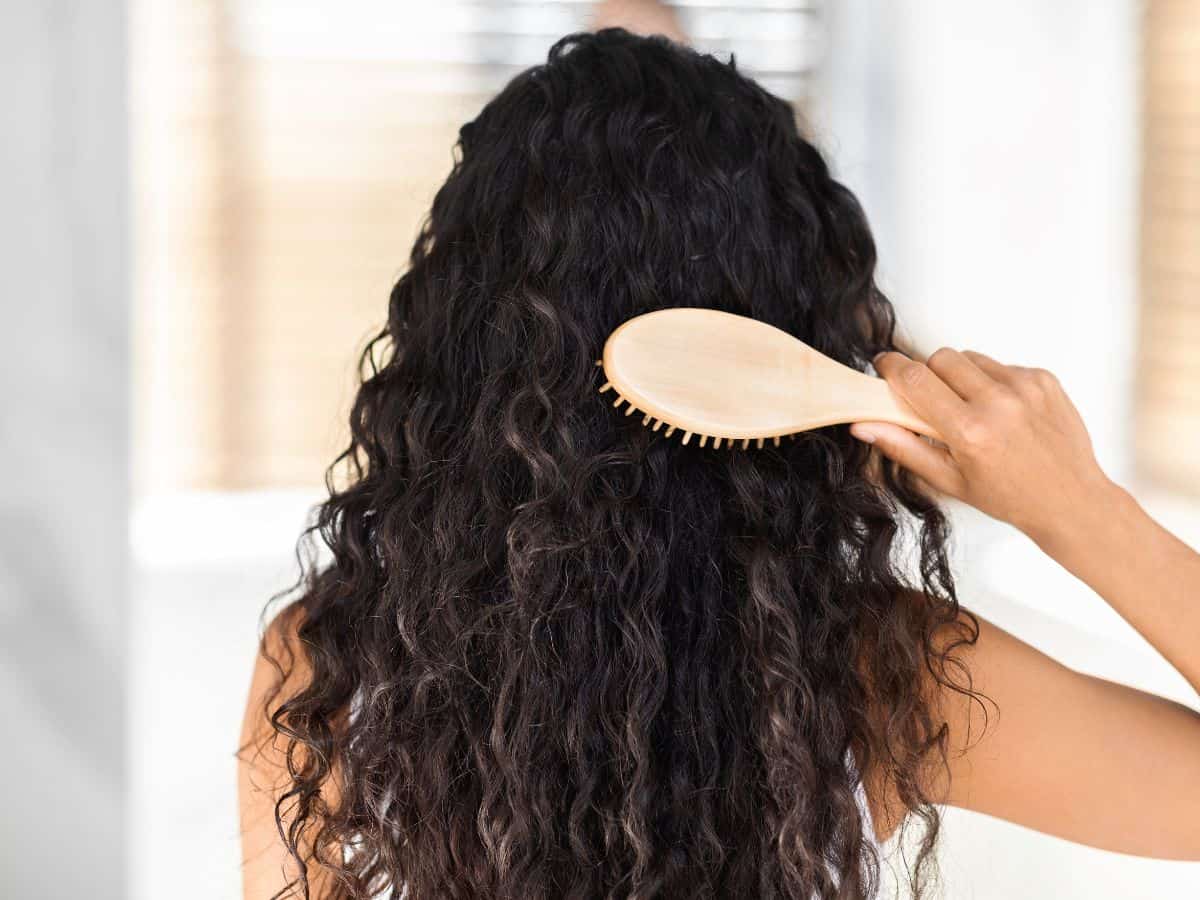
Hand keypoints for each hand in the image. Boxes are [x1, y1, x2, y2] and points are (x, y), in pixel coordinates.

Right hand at [850, 348, 1115, 543]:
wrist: (1070, 499)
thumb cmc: (1009, 496)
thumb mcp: (948, 480)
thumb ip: (903, 448)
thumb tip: (863, 425)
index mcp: (969, 431)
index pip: (916, 379)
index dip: (892, 367)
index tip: (884, 366)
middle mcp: (998, 403)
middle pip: (940, 358)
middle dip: (928, 373)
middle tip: (930, 398)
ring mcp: (1025, 387)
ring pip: (970, 357)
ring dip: (960, 376)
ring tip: (970, 408)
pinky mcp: (1043, 379)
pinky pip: (1001, 364)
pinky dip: (992, 382)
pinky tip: (1001, 411)